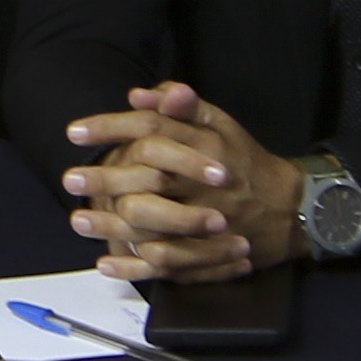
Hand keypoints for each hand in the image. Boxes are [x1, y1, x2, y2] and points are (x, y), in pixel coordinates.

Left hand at [62, 81, 296, 281]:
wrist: (290, 209)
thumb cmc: (246, 162)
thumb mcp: (221, 124)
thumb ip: (182, 108)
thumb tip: (139, 95)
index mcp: (205, 147)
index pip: (152, 131)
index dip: (111, 129)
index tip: (74, 132)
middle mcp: (204, 184)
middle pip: (147, 179)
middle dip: (105, 180)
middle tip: (70, 181)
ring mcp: (206, 223)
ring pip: (154, 225)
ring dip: (113, 225)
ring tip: (79, 220)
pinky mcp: (208, 254)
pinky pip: (168, 263)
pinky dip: (135, 266)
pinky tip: (106, 262)